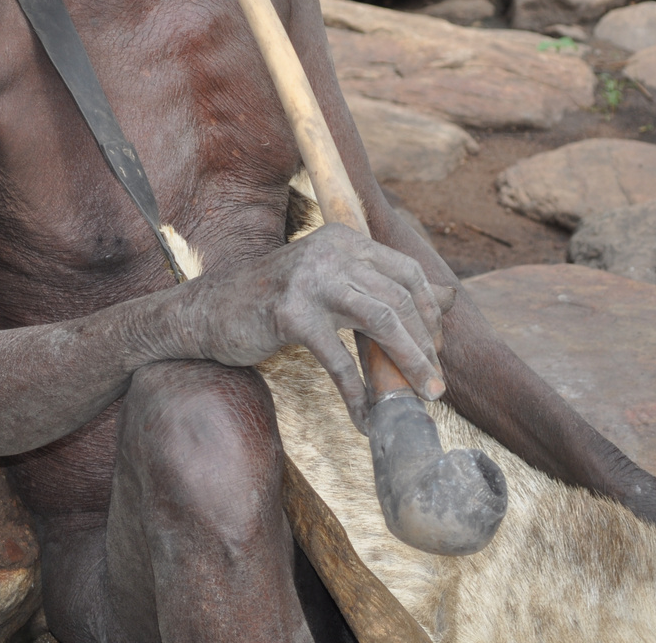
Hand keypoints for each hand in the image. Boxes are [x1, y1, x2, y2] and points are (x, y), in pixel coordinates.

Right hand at [171, 223, 443, 429]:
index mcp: (344, 239)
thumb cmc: (271, 302)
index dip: (429, 314)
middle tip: (434, 385)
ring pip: (381, 321)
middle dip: (424, 347)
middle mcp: (331, 250)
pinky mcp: (290, 313)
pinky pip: (338, 358)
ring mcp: (310, 279)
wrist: (206, 312)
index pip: (407, 272)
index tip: (434, 350)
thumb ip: (383, 287)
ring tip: (420, 398)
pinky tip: (365, 417)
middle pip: (399, 299)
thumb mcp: (331, 284)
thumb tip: (449, 298)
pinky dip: (357, 392)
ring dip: (407, 364)